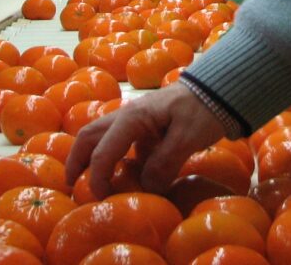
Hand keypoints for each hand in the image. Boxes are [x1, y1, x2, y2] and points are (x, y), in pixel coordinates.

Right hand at [65, 84, 225, 197]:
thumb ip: (164, 163)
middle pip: (88, 136)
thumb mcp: (187, 137)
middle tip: (71, 185)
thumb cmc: (203, 109)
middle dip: (76, 161)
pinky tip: (120, 175)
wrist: (219, 91)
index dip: (97, 177)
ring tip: (87, 181)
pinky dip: (112, 158)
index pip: (103, 151)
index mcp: (132, 118)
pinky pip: (120, 142)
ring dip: (90, 157)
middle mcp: (126, 116)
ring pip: (100, 137)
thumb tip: (146, 187)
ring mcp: (134, 120)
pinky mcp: (145, 127)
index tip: (101, 199)